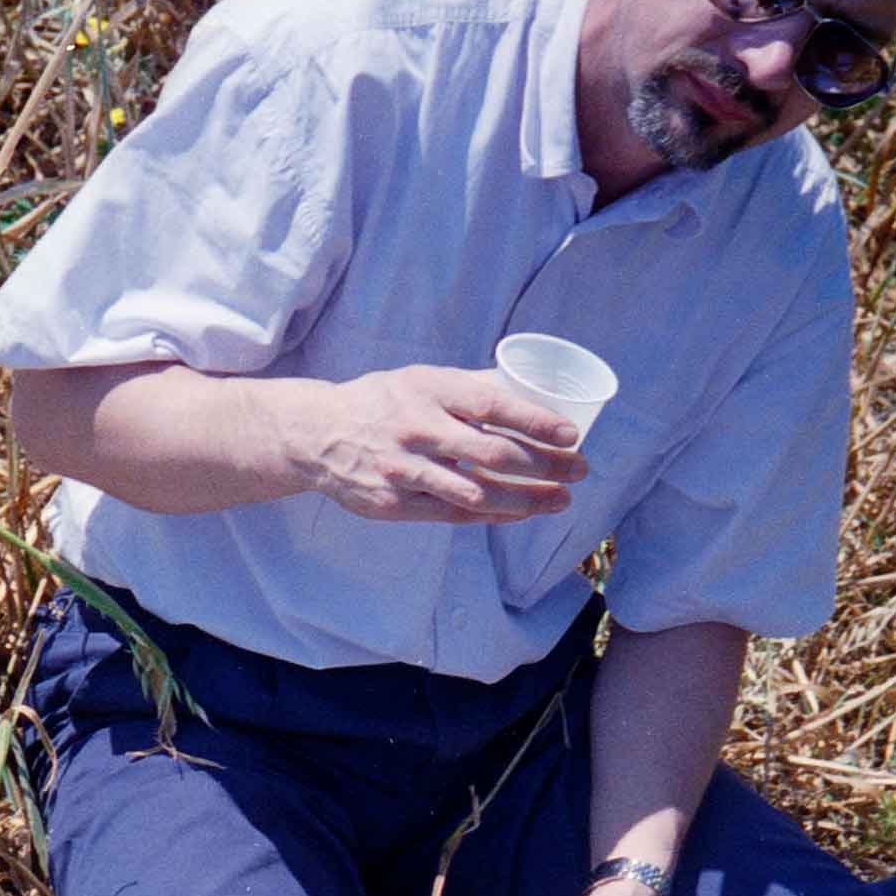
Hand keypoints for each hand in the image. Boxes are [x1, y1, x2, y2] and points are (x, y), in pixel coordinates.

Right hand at [285, 365, 586, 524]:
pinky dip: (493, 515)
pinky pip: (454, 513)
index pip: (492, 407)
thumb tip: (526, 386)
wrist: (317, 435)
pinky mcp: (395, 504)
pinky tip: (520, 514)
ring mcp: (405, 471)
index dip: (536, 422)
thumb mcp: (420, 380)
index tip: (571, 434)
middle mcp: (416, 430)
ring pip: (477, 492)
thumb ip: (468, 387)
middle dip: (545, 466)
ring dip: (527, 500)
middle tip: (579, 470)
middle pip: (493, 455)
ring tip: (560, 500)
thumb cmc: (382, 402)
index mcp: (427, 390)